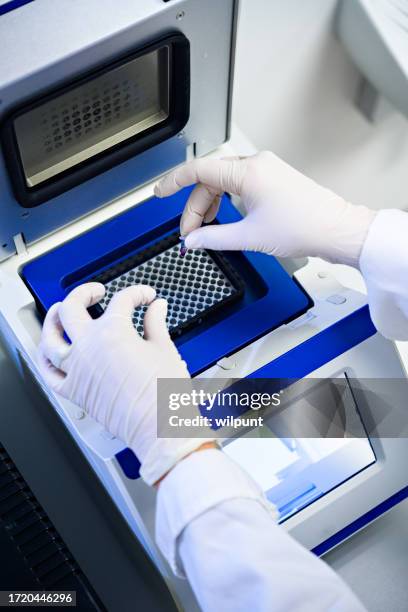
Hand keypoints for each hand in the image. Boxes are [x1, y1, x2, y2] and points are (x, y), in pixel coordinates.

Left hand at [37, 283, 213, 484]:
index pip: (122, 300)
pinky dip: (46, 360)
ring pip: (50, 338)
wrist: (160, 427)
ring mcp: (77, 370)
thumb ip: (156, 323)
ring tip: (59, 311)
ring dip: (52, 320)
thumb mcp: (164, 349)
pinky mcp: (73, 392)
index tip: (146, 297)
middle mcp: (88, 347)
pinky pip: (49, 374)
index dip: (137, 294)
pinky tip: (49, 351)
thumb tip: (157, 308)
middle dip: (84, 292)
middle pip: (72, 308)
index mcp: (113, 332)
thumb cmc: (164, 394)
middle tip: (96, 291)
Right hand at [155, 151, 375, 266]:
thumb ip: (214, 238)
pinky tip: (225, 219)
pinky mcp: (273, 178)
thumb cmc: (303, 227)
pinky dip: (227, 201)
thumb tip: (193, 241)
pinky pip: (239, 184)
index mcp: (247, 172)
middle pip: (209, 180)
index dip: (173, 181)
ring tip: (207, 230)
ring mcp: (266, 169)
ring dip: (210, 205)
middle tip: (190, 235)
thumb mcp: (250, 237)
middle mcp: (256, 164)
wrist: (336, 229)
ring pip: (223, 182)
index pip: (197, 170)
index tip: (159, 193)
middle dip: (195, 207)